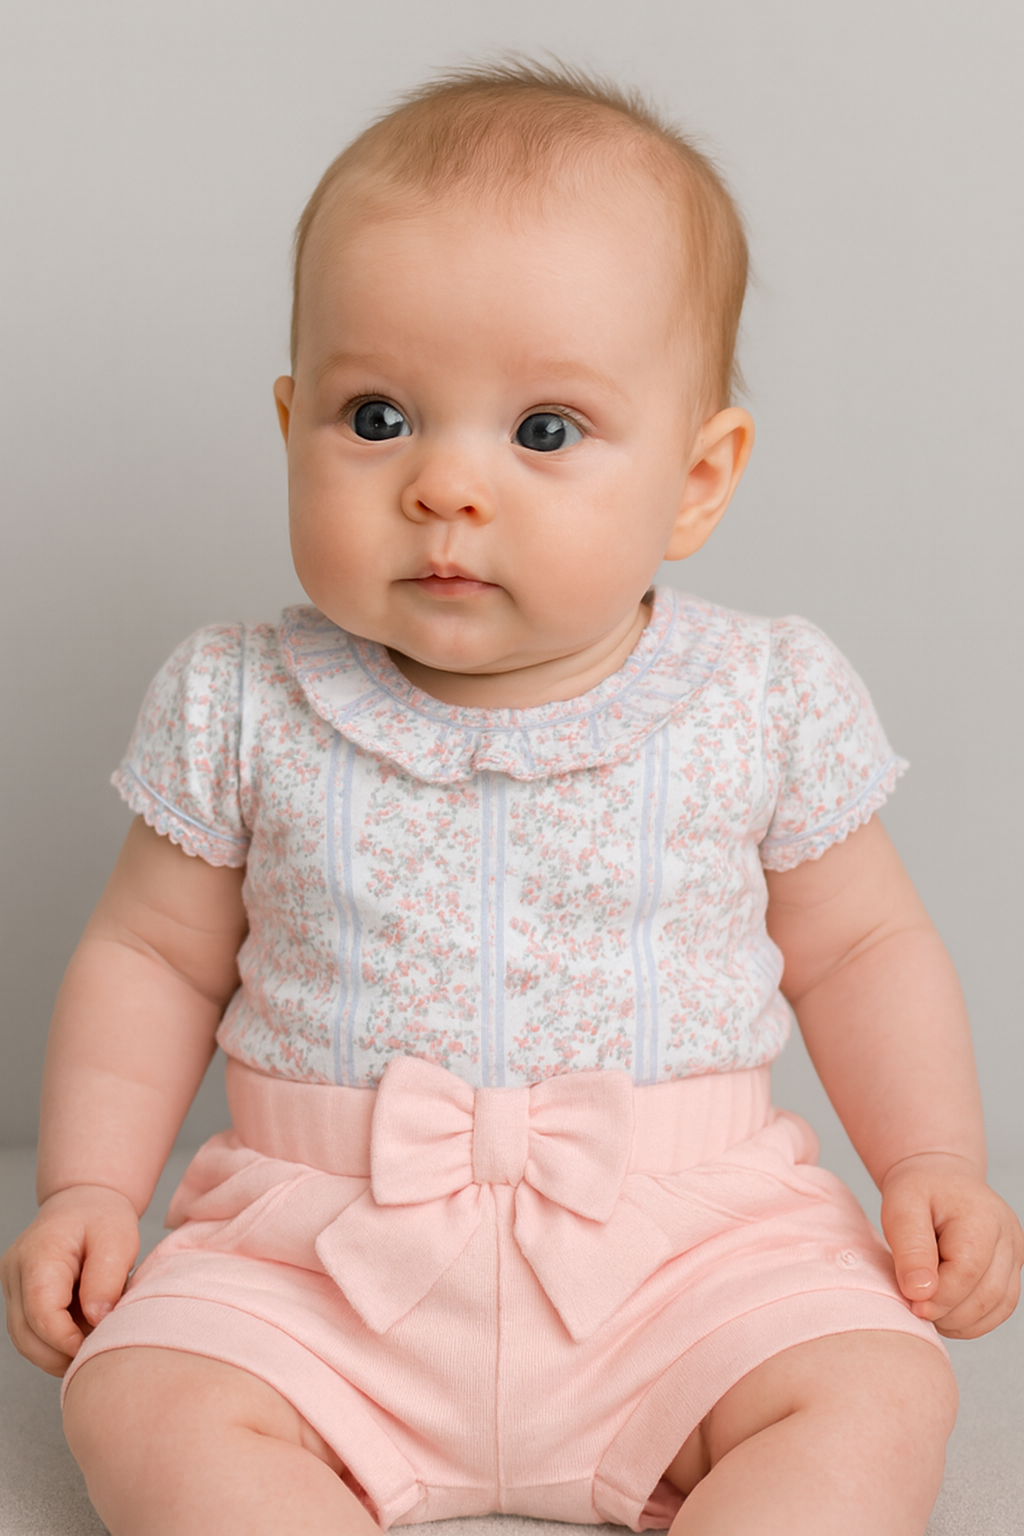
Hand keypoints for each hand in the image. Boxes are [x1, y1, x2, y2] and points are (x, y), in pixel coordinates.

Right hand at [1, 1185, 138, 1375]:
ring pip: (24, 1339)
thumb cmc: (102, 1217)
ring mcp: (12, 1285)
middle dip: (60, 1354)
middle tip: (97, 1353)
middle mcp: (16, 1271)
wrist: (84, 1203)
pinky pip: (29, 1332)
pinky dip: (53, 1343)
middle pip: (26, 1333)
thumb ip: (107, 1279)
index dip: (65, 1340)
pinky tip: (79, 1335)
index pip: (41, 1311)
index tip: (94, 1348)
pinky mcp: (18, 1296)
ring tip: (91, 1341)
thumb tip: (95, 1319)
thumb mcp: (119, 1238)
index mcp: (39, 1254)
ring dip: (56, 1352)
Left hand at [880, 1153, 1023, 1338]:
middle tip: (916, 1308)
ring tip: (929, 1309)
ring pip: (998, 1307)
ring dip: (961, 1321)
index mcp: (982, 1215)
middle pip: (986, 1294)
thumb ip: (910, 1249)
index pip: (968, 1271)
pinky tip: (946, 1313)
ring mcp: (1014, 1254)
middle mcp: (1007, 1235)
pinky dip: (973, 1320)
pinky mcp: (1011, 1269)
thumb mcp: (901, 1207)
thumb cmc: (919, 1190)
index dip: (939, 1296)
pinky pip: (1000, 1308)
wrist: (938, 1178)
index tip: (911, 1302)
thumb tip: (920, 1293)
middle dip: (948, 1312)